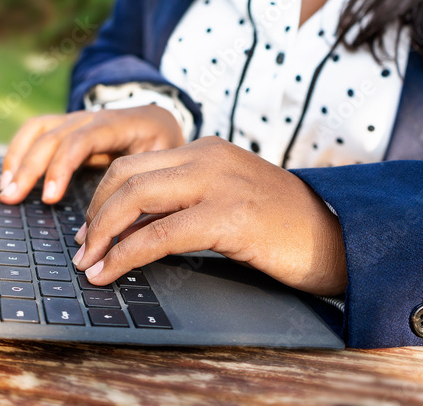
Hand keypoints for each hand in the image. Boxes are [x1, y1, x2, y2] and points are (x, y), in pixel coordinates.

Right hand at [0, 106, 184, 204]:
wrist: (162, 119)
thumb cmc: (164, 145)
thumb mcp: (166, 159)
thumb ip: (146, 184)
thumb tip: (127, 230)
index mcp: (120, 123)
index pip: (81, 140)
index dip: (61, 167)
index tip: (49, 198)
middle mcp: (93, 116)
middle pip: (53, 137)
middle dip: (30, 169)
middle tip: (13, 199)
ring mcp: (77, 119)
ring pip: (39, 130)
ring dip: (18, 159)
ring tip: (6, 191)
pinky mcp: (66, 126)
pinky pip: (35, 131)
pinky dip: (18, 151)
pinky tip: (8, 177)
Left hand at [71, 136, 347, 295]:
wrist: (340, 236)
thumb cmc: (284, 227)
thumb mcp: (230, 198)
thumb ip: (188, 199)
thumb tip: (136, 227)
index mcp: (206, 150)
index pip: (136, 163)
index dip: (102, 197)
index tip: (90, 229)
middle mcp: (208, 157)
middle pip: (126, 176)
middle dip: (94, 214)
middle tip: (81, 249)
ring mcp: (219, 183)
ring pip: (136, 198)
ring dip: (102, 234)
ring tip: (88, 264)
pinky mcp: (230, 216)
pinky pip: (161, 234)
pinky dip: (126, 255)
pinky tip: (112, 271)